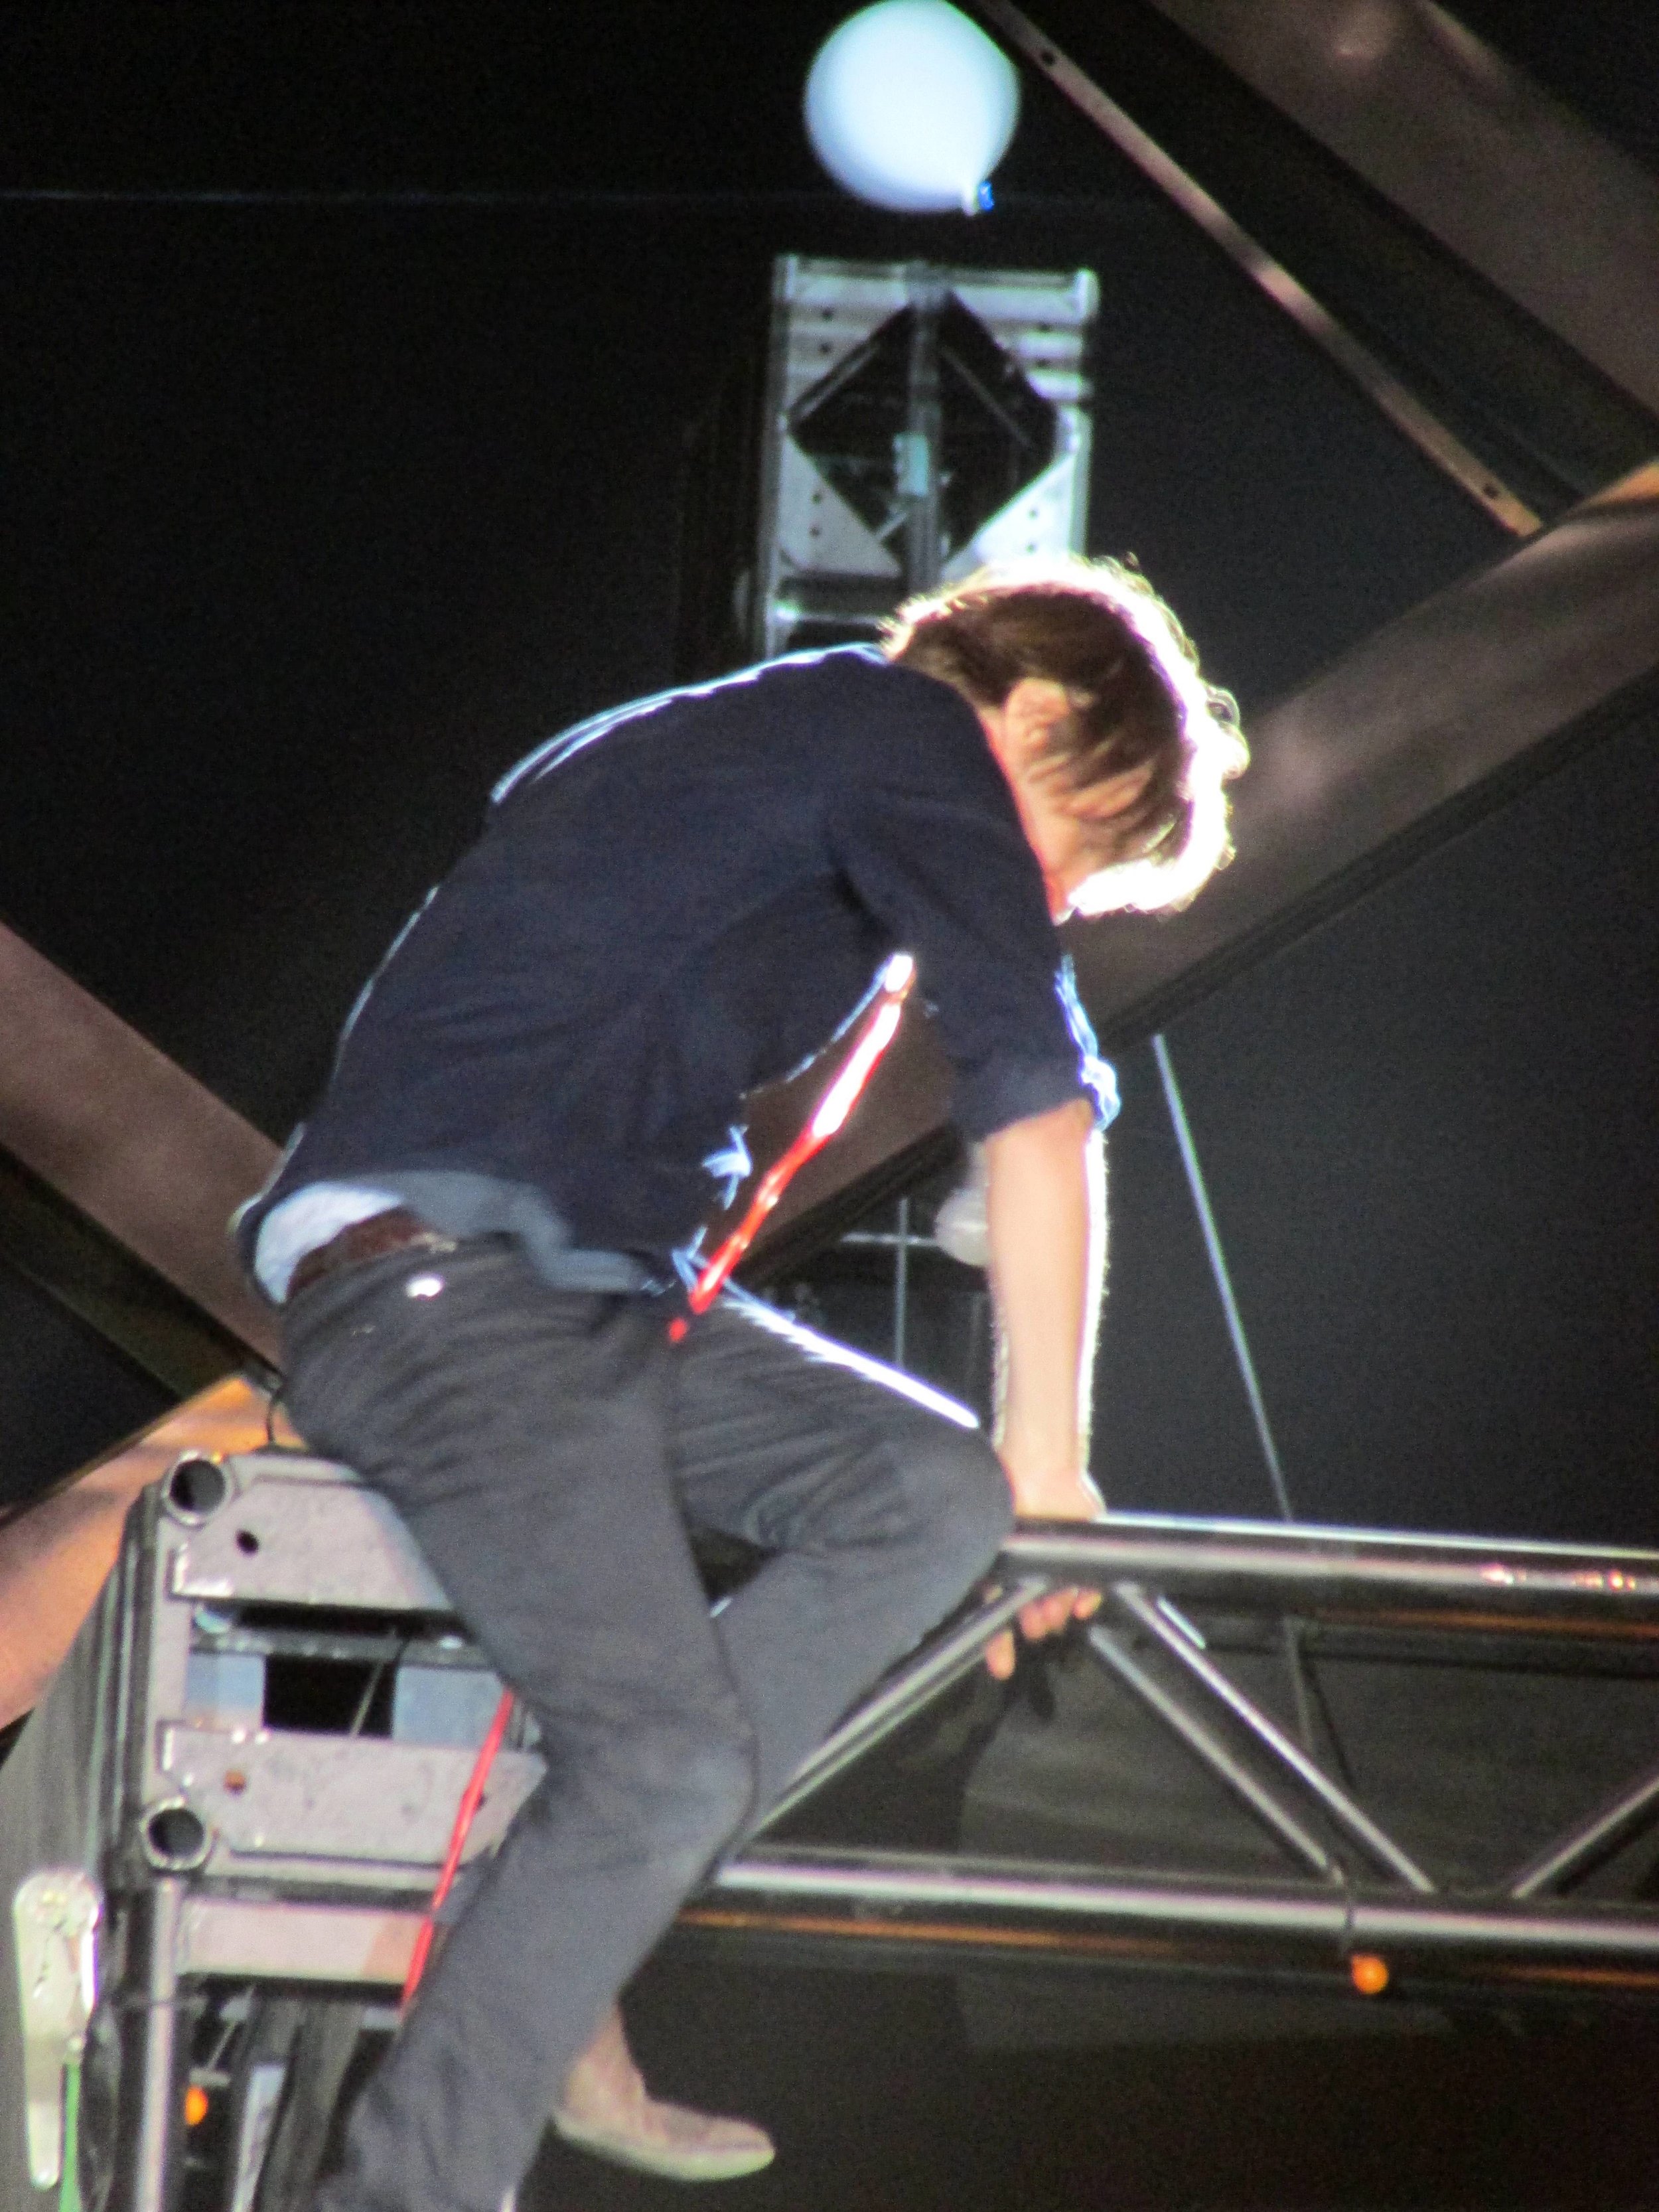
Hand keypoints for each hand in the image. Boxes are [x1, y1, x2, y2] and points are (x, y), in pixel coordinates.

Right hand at [984, 1462, 1103, 1680]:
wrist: (1039, 1470)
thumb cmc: (1004, 1499)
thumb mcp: (991, 1546)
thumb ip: (987, 1583)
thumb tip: (993, 1614)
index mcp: (1003, 1568)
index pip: (997, 1613)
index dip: (998, 1643)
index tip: (1001, 1666)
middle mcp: (1027, 1569)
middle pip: (1032, 1611)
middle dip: (1034, 1622)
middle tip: (1034, 1625)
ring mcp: (1056, 1562)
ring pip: (1060, 1603)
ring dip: (1058, 1611)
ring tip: (1054, 1611)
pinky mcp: (1082, 1553)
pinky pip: (1089, 1587)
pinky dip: (1087, 1598)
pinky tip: (1082, 1605)